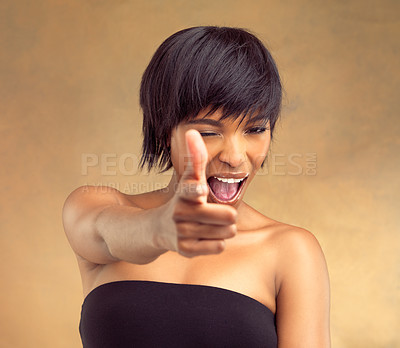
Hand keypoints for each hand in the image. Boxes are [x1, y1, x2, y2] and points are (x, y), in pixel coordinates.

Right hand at [161, 129, 236, 257]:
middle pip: (228, 216)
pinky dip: (217, 242)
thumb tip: (192, 131)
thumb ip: (196, 157)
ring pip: (226, 232)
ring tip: (209, 225)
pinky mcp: (186, 250)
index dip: (196, 190)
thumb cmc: (183, 199)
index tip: (200, 191)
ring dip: (224, 229)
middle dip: (228, 215)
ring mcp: (182, 232)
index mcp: (184, 193)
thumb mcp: (189, 178)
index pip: (190, 189)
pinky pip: (219, 247)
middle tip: (216, 213)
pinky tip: (204, 237)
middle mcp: (181, 213)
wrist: (159, 229)